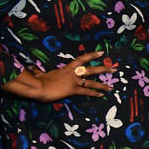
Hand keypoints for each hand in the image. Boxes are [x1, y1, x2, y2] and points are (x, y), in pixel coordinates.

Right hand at [1, 51, 115, 101]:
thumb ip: (40, 72)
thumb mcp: (41, 74)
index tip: (101, 53)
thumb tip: (33, 70)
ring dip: (102, 85)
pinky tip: (101, 95)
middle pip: (91, 69)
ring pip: (91, 82)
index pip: (81, 59)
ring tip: (112, 87)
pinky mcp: (72, 90)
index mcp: (66, 68)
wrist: (37, 86)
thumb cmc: (37, 81)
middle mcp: (72, 73)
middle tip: (114, 69)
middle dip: (103, 69)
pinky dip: (94, 94)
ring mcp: (73, 81)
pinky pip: (86, 92)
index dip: (92, 56)